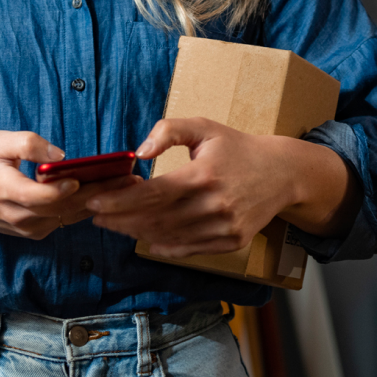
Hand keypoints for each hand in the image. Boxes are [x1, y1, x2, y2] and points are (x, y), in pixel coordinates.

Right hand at [0, 130, 138, 264]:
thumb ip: (26, 144)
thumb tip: (59, 155)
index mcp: (4, 189)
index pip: (36, 196)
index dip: (59, 190)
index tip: (80, 177)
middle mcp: (18, 214)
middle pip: (64, 208)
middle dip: (99, 192)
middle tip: (130, 177)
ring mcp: (29, 227)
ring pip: (70, 216)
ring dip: (101, 201)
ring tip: (130, 183)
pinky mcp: (37, 232)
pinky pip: (67, 220)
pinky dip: (90, 207)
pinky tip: (112, 193)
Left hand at [86, 118, 358, 258]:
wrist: (282, 173)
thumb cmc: (237, 147)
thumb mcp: (204, 127)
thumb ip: (168, 131)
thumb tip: (139, 153)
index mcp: (205, 175)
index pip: (152, 193)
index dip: (120, 200)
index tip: (93, 201)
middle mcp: (215, 206)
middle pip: (155, 219)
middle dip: (120, 219)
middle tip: (96, 214)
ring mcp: (224, 228)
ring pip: (168, 237)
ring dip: (137, 233)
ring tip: (116, 223)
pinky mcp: (231, 242)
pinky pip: (188, 249)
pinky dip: (163, 245)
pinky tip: (145, 237)